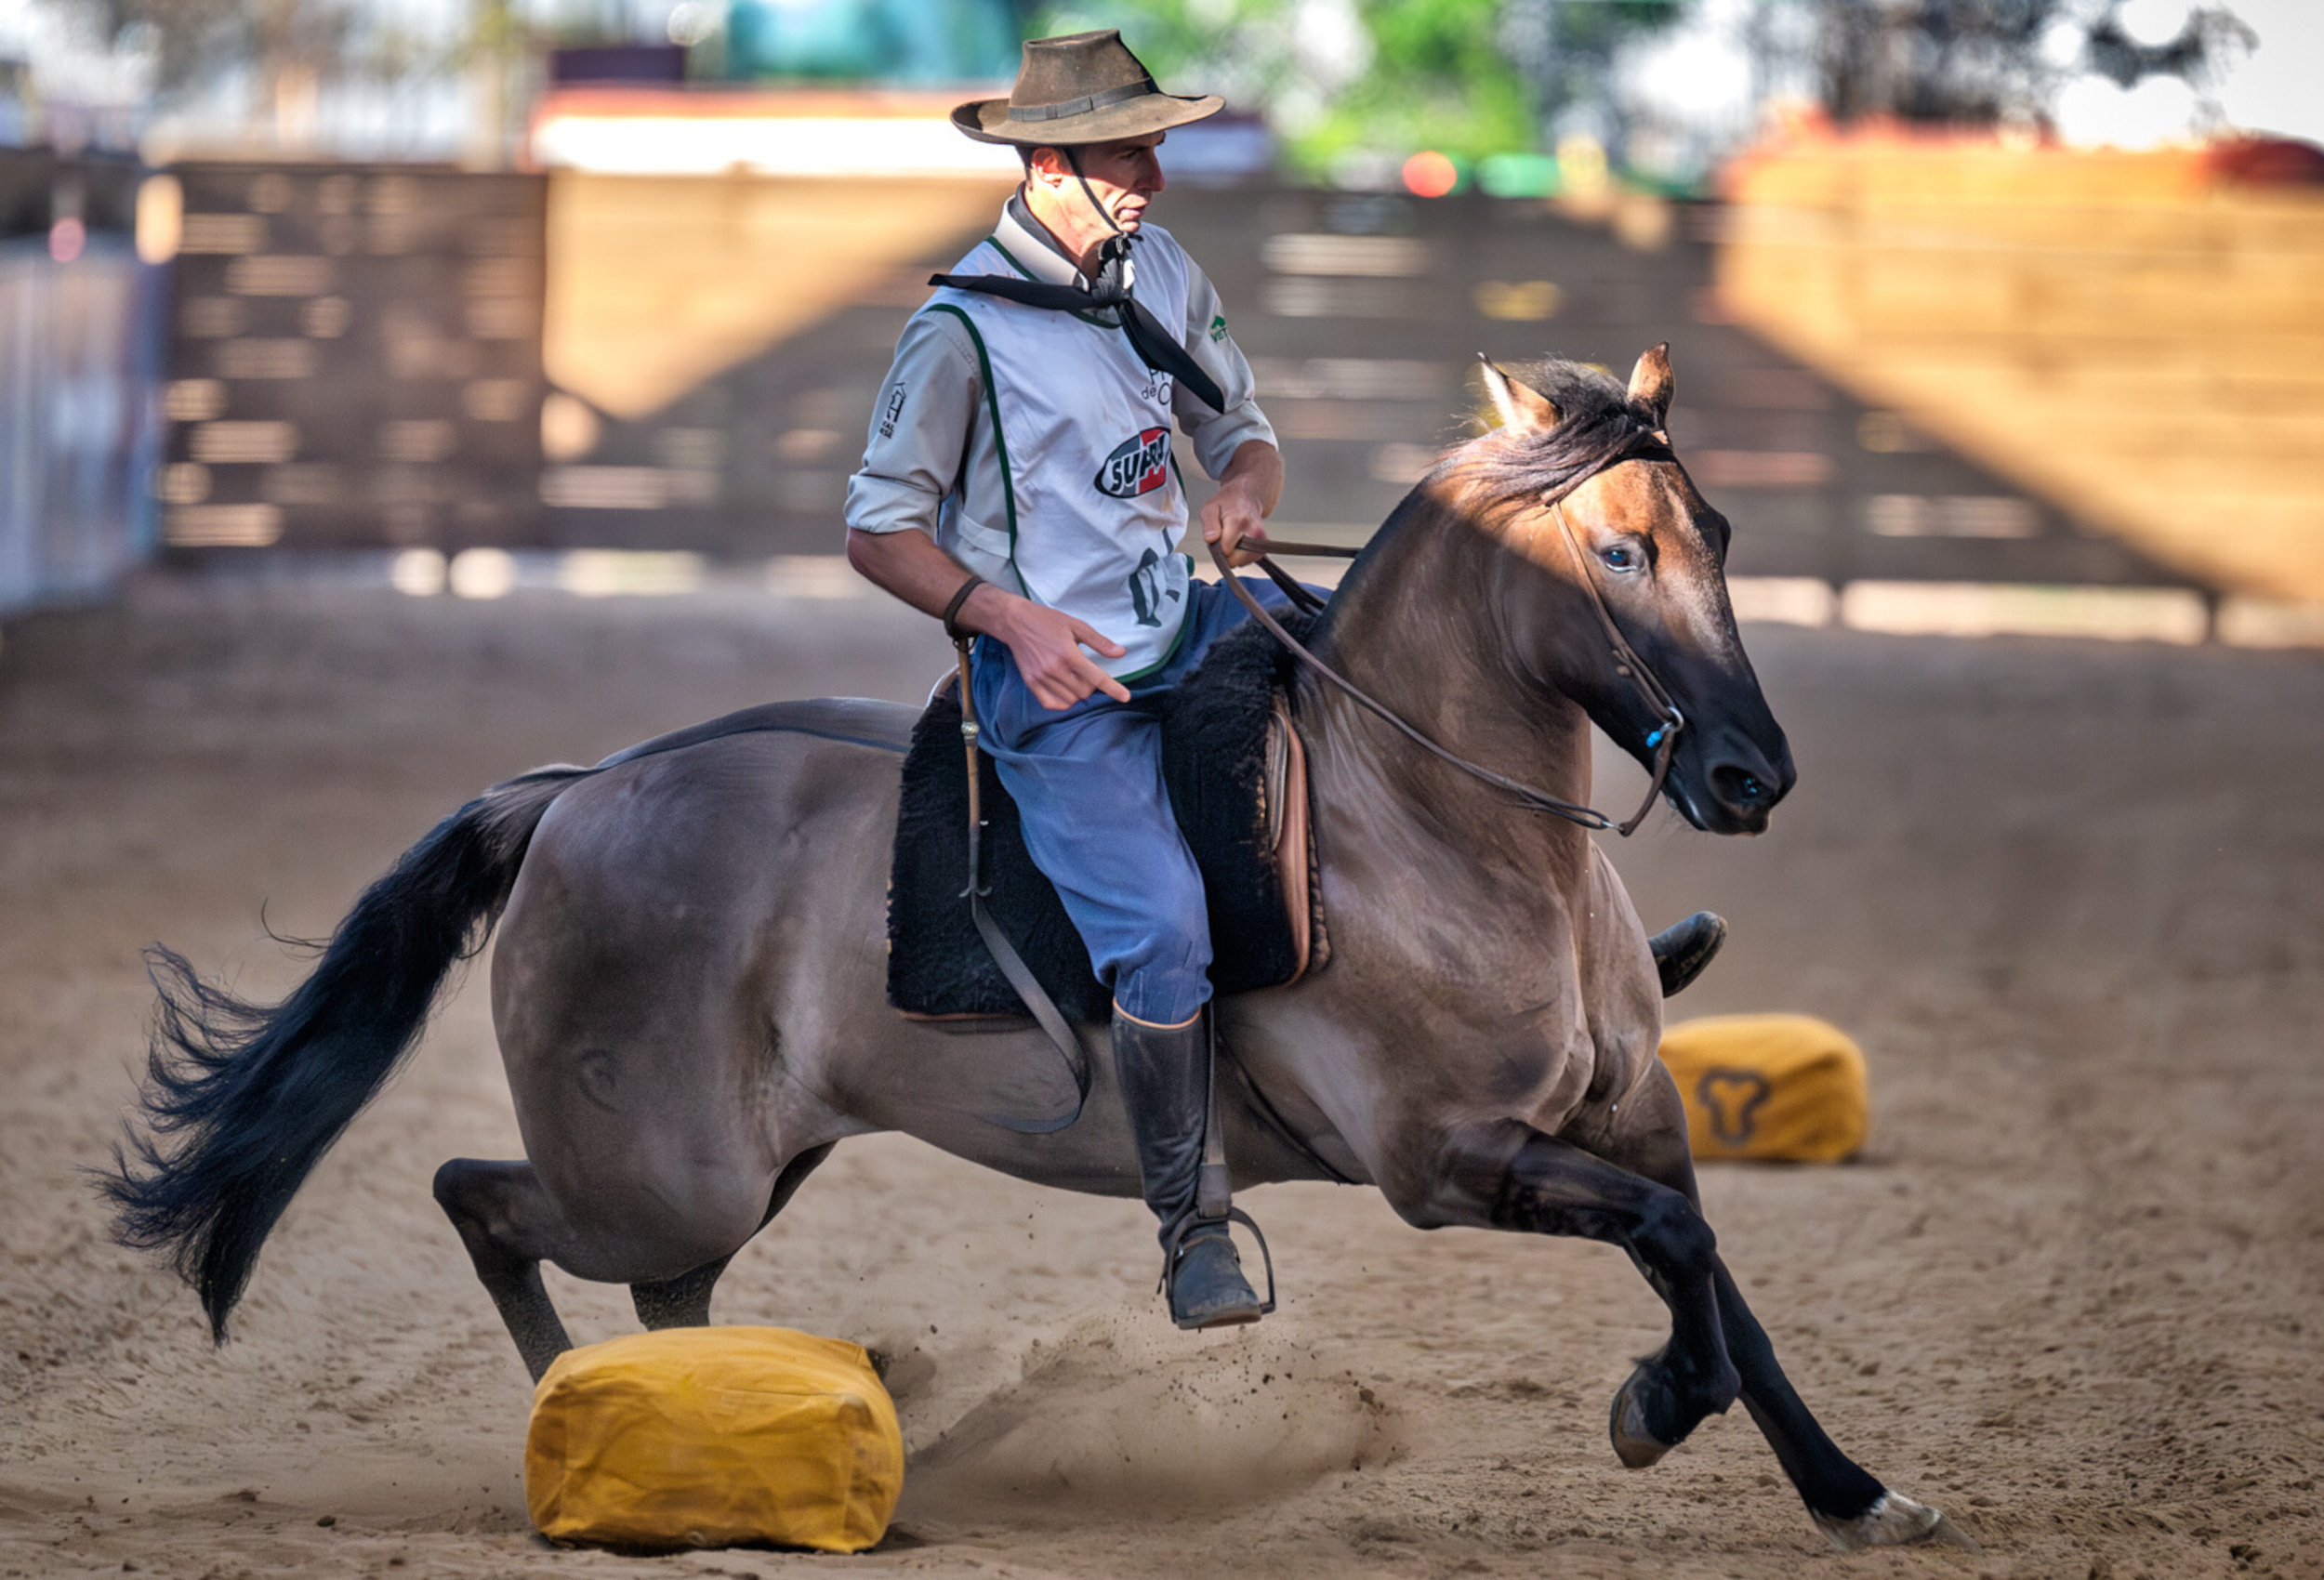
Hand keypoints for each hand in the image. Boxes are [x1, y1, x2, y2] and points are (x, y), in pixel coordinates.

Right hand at [985, 593, 1131, 709]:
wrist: (1014, 621)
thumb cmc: (1046, 621)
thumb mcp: (1076, 625)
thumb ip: (1099, 642)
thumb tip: (1121, 653)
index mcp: (1068, 653)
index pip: (1096, 678)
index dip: (1113, 689)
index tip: (1125, 697)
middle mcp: (1054, 669)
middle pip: (1084, 692)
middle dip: (1091, 685)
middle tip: (1085, 671)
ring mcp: (1041, 678)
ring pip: (1070, 700)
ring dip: (1077, 693)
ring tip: (1073, 677)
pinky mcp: (1031, 683)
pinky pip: (1052, 704)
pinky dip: (1062, 702)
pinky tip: (1064, 689)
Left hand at [1200, 479, 1268, 568]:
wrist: (1246, 497)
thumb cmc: (1226, 504)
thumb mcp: (1209, 508)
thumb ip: (1209, 524)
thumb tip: (1211, 539)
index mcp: (1238, 521)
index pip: (1226, 551)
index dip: (1217, 547)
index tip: (1217, 536)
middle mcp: (1254, 531)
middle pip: (1235, 560)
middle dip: (1225, 552)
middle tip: (1223, 537)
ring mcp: (1261, 540)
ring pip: (1242, 562)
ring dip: (1233, 554)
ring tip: (1231, 538)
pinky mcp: (1264, 546)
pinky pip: (1249, 561)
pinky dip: (1241, 557)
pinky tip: (1238, 544)